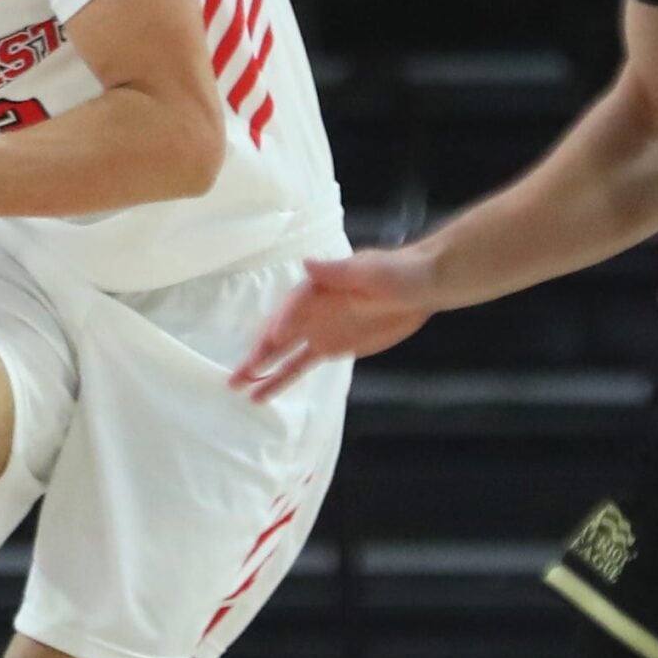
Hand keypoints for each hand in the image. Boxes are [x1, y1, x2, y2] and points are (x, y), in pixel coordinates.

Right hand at [231, 249, 437, 399]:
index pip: (294, 306)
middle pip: (279, 333)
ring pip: (283, 353)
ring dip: (261, 370)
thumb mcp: (370, 270)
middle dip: (258, 354)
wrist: (421, 287)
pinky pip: (300, 365)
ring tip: (238, 388)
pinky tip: (262, 393)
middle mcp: (310, 310)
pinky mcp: (330, 347)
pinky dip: (281, 378)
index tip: (274, 340)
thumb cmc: (397, 271)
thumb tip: (308, 264)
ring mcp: (318, 330)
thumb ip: (338, 271)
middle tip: (236, 375)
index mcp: (317, 287)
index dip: (283, 321)